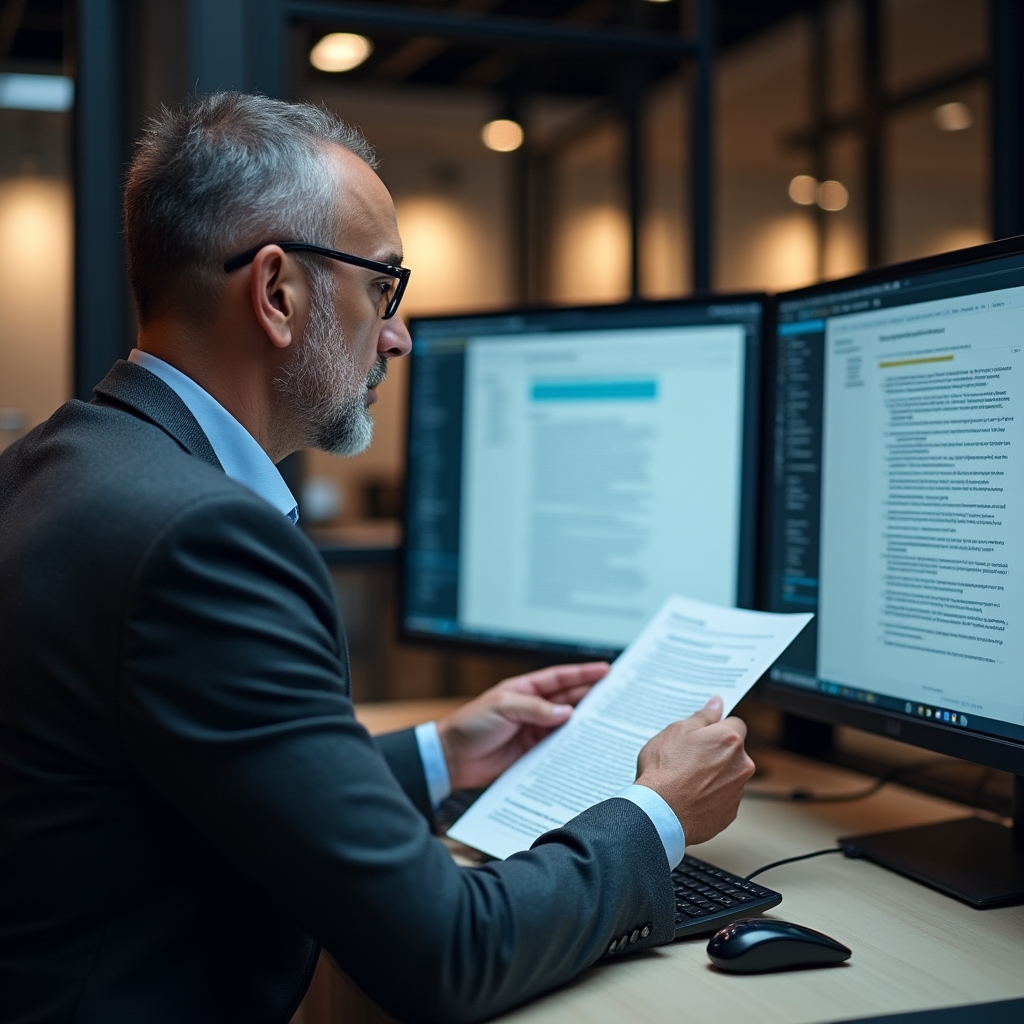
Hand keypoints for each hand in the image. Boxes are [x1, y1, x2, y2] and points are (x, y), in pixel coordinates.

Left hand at [435, 663, 608, 790]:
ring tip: (608, 720)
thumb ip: (535, 709)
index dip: (582, 673)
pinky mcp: (532, 752)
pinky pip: (557, 746)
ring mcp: (533, 730)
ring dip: (584, 722)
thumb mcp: (503, 709)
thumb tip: (565, 712)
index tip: (605, 669)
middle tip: (616, 695)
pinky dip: (571, 745)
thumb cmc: (469, 726)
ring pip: (566, 724)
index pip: (558, 678)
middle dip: (591, 695)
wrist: (452, 758)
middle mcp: (531, 708)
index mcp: (523, 690)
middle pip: (567, 699)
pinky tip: (586, 745)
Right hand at [635, 697, 754, 845]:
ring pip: (729, 776)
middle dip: (716, 752)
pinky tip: (690, 796)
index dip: (718, 728)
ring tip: (686, 780)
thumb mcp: (676, 731)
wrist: (660, 812)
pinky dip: (711, 796)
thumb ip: (702, 717)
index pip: (735, 724)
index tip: (703, 734)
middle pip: (733, 752)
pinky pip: (723, 798)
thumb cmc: (665, 769)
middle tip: (689, 757)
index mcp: (729, 740)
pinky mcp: (730, 813)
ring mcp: (737, 791)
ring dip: (714, 775)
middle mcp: (741, 765)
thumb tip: (716, 703)